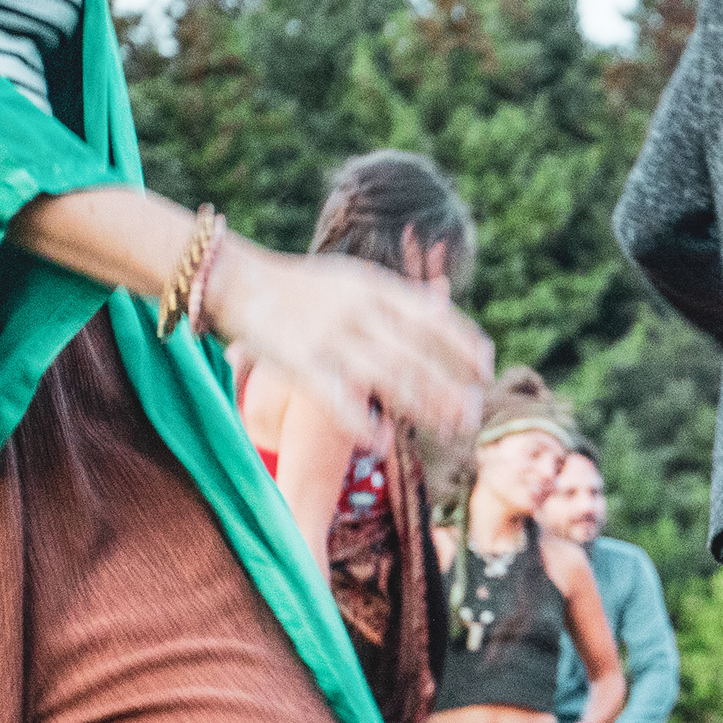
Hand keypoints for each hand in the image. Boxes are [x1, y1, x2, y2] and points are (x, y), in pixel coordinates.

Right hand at [205, 245, 491, 453]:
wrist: (237, 281)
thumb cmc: (302, 287)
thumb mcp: (354, 279)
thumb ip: (395, 296)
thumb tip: (443, 304)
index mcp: (374, 288)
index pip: (434, 318)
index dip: (465, 346)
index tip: (485, 370)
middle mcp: (358, 311)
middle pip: (418, 356)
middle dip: (451, 389)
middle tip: (471, 416)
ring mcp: (329, 337)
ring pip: (389, 379)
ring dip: (423, 408)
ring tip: (445, 430)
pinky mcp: (299, 364)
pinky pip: (339, 400)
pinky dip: (363, 423)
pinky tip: (383, 443)